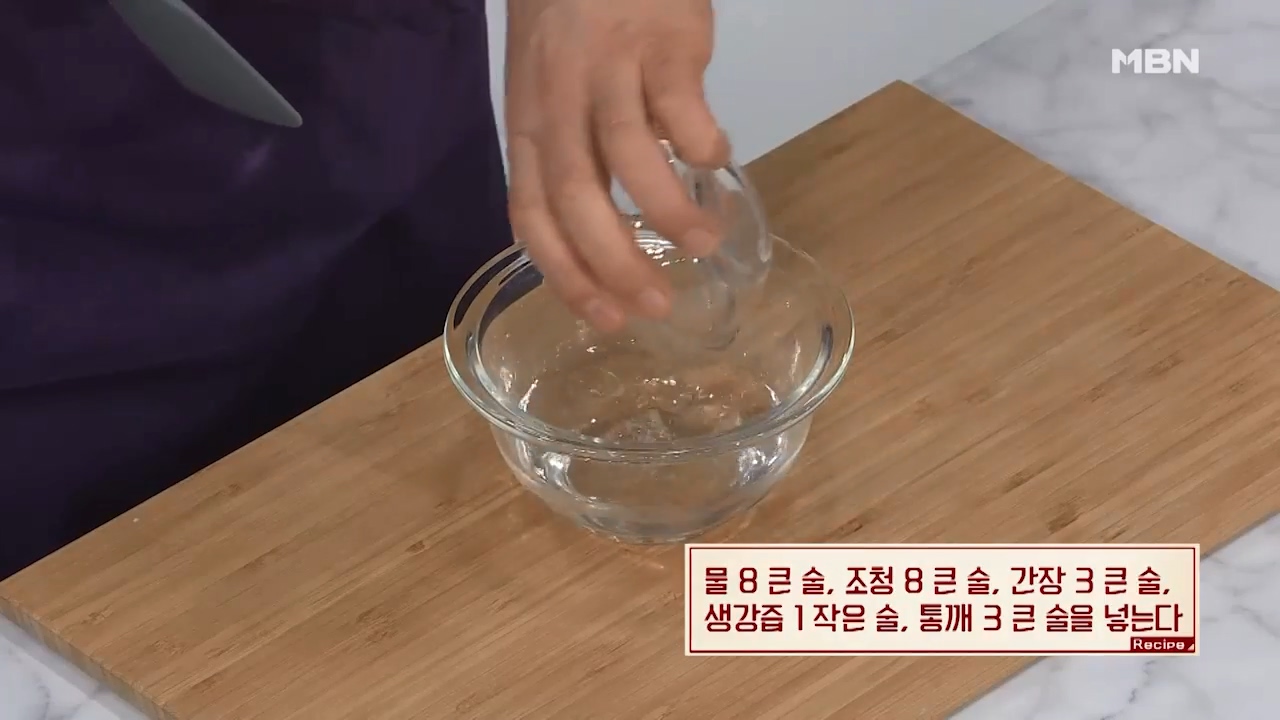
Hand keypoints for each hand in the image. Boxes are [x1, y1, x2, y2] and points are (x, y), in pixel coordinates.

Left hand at [505, 0, 728, 332]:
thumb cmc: (573, 16)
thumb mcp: (547, 89)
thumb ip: (572, 153)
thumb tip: (611, 227)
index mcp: (530, 124)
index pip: (532, 216)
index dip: (566, 275)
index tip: (606, 318)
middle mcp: (560, 103)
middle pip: (578, 200)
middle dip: (617, 264)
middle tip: (659, 304)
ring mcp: (610, 70)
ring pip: (630, 159)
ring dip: (671, 214)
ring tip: (706, 244)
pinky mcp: (663, 43)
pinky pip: (682, 109)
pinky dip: (702, 146)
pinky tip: (716, 161)